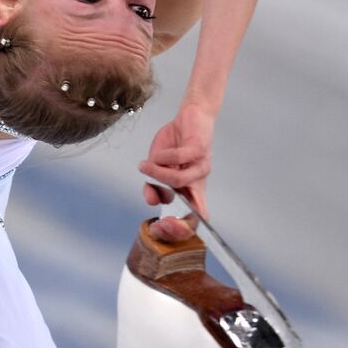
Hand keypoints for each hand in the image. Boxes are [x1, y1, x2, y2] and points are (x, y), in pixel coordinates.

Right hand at [139, 104, 213, 240]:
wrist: (191, 115)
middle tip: (154, 204)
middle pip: (196, 214)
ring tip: (145, 165)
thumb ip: (153, 184)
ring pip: (177, 181)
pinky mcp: (200, 150)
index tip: (158, 227)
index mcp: (189, 191)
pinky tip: (157, 153)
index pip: (193, 220)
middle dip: (175, 219)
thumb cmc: (175, 143)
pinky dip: (163, 157)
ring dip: (156, 173)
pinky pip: (179, 158)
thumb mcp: (157, 167)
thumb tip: (150, 199)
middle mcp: (197, 183)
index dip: (179, 232)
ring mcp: (201, 168)